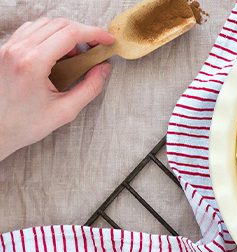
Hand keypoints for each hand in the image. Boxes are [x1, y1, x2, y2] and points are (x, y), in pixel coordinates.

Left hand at [0, 18, 113, 160]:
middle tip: (97, 46)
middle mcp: (18, 50)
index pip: (69, 33)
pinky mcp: (5, 51)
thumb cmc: (25, 124)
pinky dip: (49, 34)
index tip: (108, 40)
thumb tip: (104, 69)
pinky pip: (30, 30)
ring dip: (66, 32)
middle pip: (59, 24)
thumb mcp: (65, 111)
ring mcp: (8, 48)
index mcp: (33, 63)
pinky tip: (57, 51)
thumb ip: (89, 88)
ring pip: (44, 24)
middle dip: (83, 32)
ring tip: (77, 52)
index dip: (94, 33)